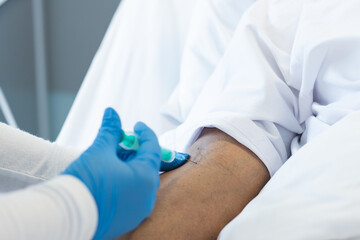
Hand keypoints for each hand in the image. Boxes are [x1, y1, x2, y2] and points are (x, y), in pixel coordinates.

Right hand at [63, 108, 160, 239]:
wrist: (65, 217)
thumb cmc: (85, 184)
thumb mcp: (99, 151)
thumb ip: (110, 131)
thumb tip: (112, 114)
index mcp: (146, 178)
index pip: (152, 149)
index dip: (145, 133)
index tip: (137, 126)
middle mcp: (147, 196)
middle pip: (146, 165)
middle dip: (134, 151)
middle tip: (120, 142)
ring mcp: (138, 210)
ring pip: (139, 181)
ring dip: (129, 167)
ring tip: (111, 159)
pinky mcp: (128, 219)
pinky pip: (133, 196)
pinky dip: (126, 183)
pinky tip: (109, 176)